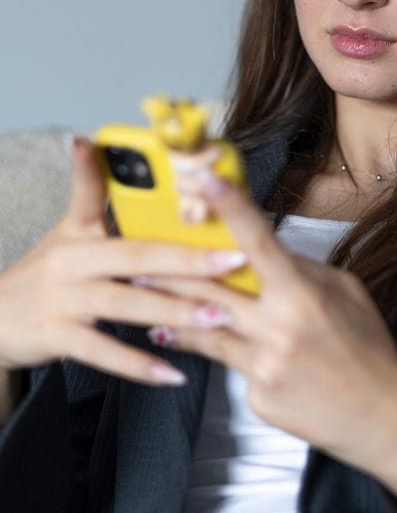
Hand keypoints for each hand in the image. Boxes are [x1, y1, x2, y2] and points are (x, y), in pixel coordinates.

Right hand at [0, 138, 248, 385]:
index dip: (156, 199)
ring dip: (175, 313)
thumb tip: (85, 139)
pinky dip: (140, 365)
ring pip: (128, 306)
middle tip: (235, 261)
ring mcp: (65, 301)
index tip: (208, 200)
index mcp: (83, 231)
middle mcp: (74, 262)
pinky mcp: (58, 336)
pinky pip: (105, 352)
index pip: (129, 215)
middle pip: (138, 259)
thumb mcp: (66, 228)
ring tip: (219, 318)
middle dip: (190, 261)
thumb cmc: (45, 271)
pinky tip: (174, 373)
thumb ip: (88, 190)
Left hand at [138, 176, 396, 472]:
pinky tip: (192, 339)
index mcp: (303, 295)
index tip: (204, 178)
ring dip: (170, 312)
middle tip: (136, 258)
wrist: (382, 417)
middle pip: (210, 289)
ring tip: (145, 300)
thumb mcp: (346, 293)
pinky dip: (212, 348)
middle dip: (169, 271)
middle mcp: (279, 327)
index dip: (230, 206)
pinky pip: (228, 364)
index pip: (259, 241)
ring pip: (203, 329)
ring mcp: (264, 364)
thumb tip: (266, 251)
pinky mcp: (257, 394)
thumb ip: (302, 270)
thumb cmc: (367, 348)